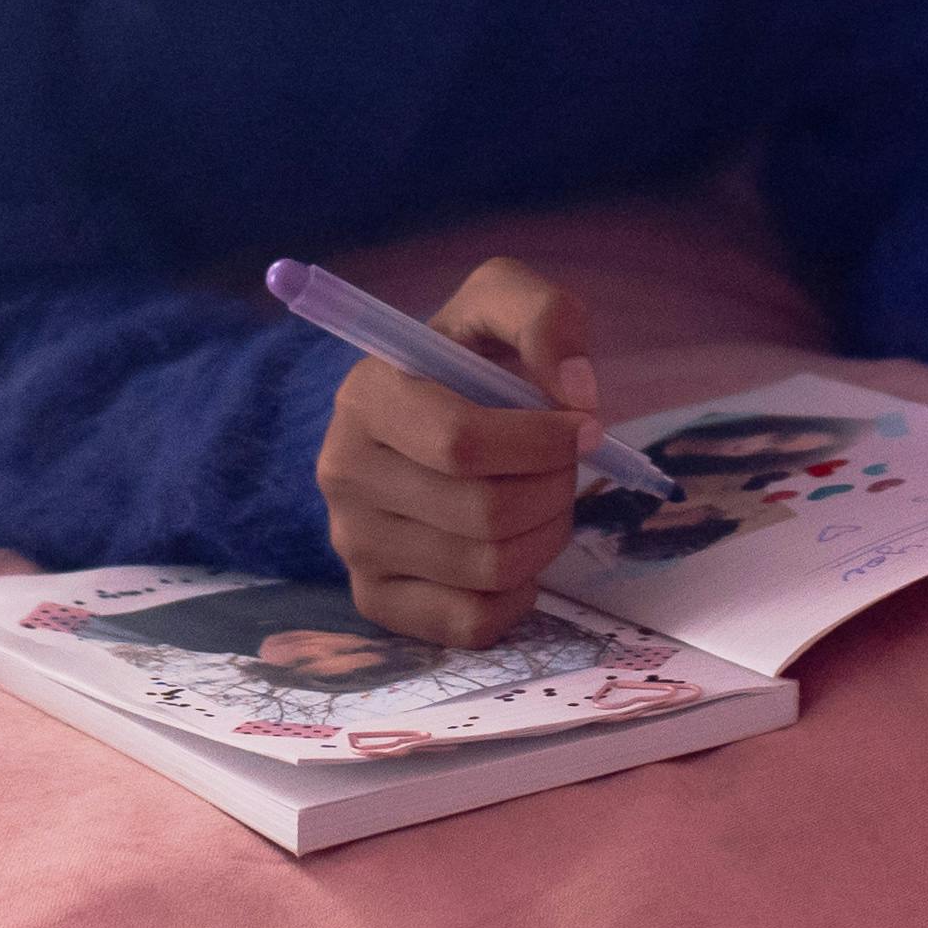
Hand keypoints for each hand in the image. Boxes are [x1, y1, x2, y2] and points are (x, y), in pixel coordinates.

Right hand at [315, 256, 596, 647]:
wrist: (426, 418)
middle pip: (484, 513)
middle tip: (568, 467)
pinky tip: (517, 548)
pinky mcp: (374, 597)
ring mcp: (351, 542)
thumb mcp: (501, 303)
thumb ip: (546, 317)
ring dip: (546, 535)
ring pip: (485, 570)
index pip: (462, 442)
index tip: (585, 426)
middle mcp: (342, 471)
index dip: (544, 442)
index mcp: (367, 395)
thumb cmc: (468, 361)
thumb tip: (577, 394)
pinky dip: (519, 593)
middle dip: (555, 490)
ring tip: (546, 500)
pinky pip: (470, 624)